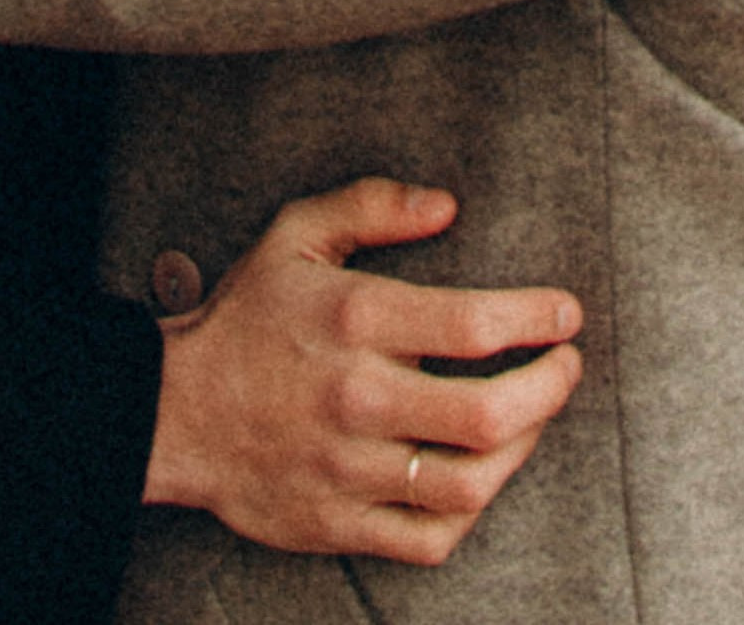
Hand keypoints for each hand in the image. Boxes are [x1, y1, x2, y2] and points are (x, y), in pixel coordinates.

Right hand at [143, 180, 580, 565]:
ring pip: (469, 483)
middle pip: (487, 414)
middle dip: (550, 389)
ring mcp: (351, 469)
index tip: (567, 315)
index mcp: (354, 320)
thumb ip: (372, 206)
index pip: (473, 324)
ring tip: (533, 419)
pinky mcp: (340, 523)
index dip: (536, 319)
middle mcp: (359, 397)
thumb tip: (445, 204)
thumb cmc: (246, 320)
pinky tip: (480, 477)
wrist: (176, 410)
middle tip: (567, 367)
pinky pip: (430, 538)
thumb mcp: (296, 236)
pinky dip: (470, 515)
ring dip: (521, 451)